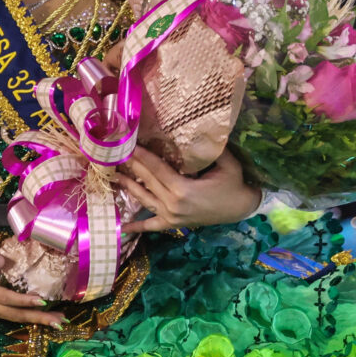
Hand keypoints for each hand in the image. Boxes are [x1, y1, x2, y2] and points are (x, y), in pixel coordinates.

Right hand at [0, 241, 63, 325]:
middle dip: (38, 318)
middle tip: (59, 321)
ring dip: (37, 320)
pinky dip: (29, 317)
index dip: (23, 300)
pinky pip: (13, 315)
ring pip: (15, 318)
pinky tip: (43, 317)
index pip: (5, 298)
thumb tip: (3, 262)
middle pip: (14, 314)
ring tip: (58, 321)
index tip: (42, 300)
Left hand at [117, 145, 259, 233]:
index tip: (128, 145)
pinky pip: (152, 226)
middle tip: (116, 154)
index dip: (142, 156)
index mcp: (183, 189)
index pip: (156, 169)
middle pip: (147, 181)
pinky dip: (137, 227)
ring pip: (143, 199)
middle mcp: (172, 204)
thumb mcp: (227, 164)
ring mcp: (171, 216)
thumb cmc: (234, 184)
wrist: (242, 208)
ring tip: (113, 177)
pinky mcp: (172, 224)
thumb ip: (211, 149)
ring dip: (128, 188)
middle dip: (131, 166)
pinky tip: (122, 228)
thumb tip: (198, 128)